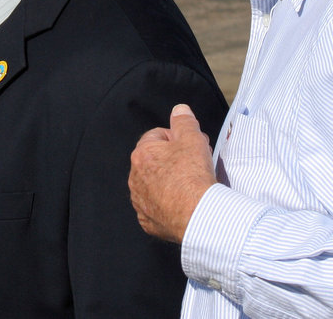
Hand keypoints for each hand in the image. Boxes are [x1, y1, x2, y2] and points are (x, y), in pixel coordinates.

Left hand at [129, 104, 216, 243]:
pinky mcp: (148, 221)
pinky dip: (168, 204)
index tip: (192, 146)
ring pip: (154, 185)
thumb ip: (184, 121)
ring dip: (169, 182)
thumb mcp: (192, 138)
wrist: (197, 215)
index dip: (178, 139)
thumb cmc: (193, 176)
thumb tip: (179, 110)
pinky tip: (182, 203)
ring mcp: (140, 201)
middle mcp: (135, 178)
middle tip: (194, 164)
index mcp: (141, 154)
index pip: (157, 137)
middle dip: (173, 160)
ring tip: (189, 185)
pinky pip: (156, 208)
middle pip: (156, 161)